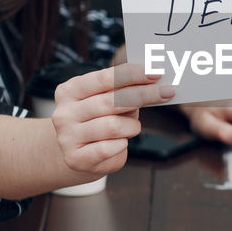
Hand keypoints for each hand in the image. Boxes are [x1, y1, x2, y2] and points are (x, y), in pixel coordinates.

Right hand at [50, 63, 174, 173]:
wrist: (80, 155)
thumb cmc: (99, 122)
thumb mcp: (106, 101)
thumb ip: (123, 90)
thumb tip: (154, 81)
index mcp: (70, 90)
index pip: (105, 78)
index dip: (132, 74)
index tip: (156, 72)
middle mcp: (64, 112)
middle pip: (112, 100)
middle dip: (143, 94)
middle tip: (167, 92)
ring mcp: (67, 136)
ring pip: (113, 126)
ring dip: (132, 126)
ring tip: (133, 128)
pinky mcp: (75, 158)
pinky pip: (108, 149)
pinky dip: (121, 144)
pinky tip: (121, 142)